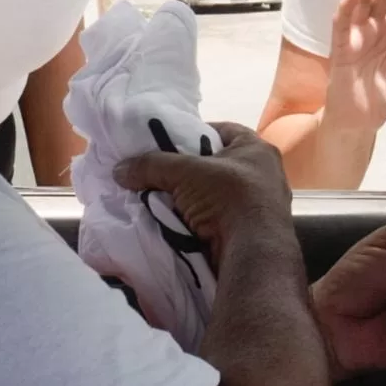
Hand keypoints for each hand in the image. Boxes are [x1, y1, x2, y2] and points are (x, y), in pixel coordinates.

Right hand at [116, 123, 290, 265]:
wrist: (251, 254)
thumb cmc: (228, 197)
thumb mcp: (185, 172)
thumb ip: (152, 166)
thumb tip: (120, 170)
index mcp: (258, 150)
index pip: (224, 131)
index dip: (196, 133)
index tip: (171, 143)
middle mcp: (265, 175)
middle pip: (218, 166)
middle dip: (191, 172)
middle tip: (163, 175)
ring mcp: (262, 206)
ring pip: (218, 196)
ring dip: (194, 200)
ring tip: (165, 201)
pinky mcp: (254, 233)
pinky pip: (222, 219)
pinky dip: (202, 221)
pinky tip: (180, 224)